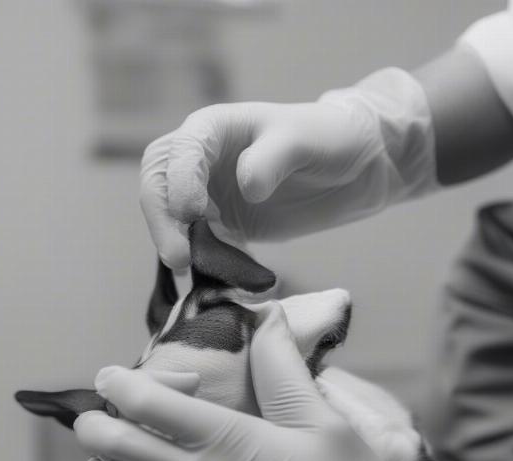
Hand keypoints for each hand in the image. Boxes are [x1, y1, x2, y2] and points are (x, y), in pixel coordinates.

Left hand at [75, 303, 499, 460]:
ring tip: (124, 447)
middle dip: (102, 416)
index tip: (117, 373)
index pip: (148, 404)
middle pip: (115, 444)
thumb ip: (284, 368)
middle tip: (121, 403)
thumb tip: (267, 318)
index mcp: (229, 443)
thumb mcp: (324, 421)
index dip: (122, 382)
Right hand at [140, 69, 437, 267]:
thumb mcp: (304, 140)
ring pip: (174, 221)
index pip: (179, 152)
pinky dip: (205, 262)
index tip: (192, 212)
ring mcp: (212, 195)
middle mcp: (204, 161)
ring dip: (178, 246)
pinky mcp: (226, 225)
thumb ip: (274, 157)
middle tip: (179, 258)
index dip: (178, 181)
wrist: (355, 168)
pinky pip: (203, 244)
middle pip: (158, 185)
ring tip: (194, 275)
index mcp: (215, 129)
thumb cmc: (330, 139)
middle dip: (161, 220)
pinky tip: (216, 278)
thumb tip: (246, 187)